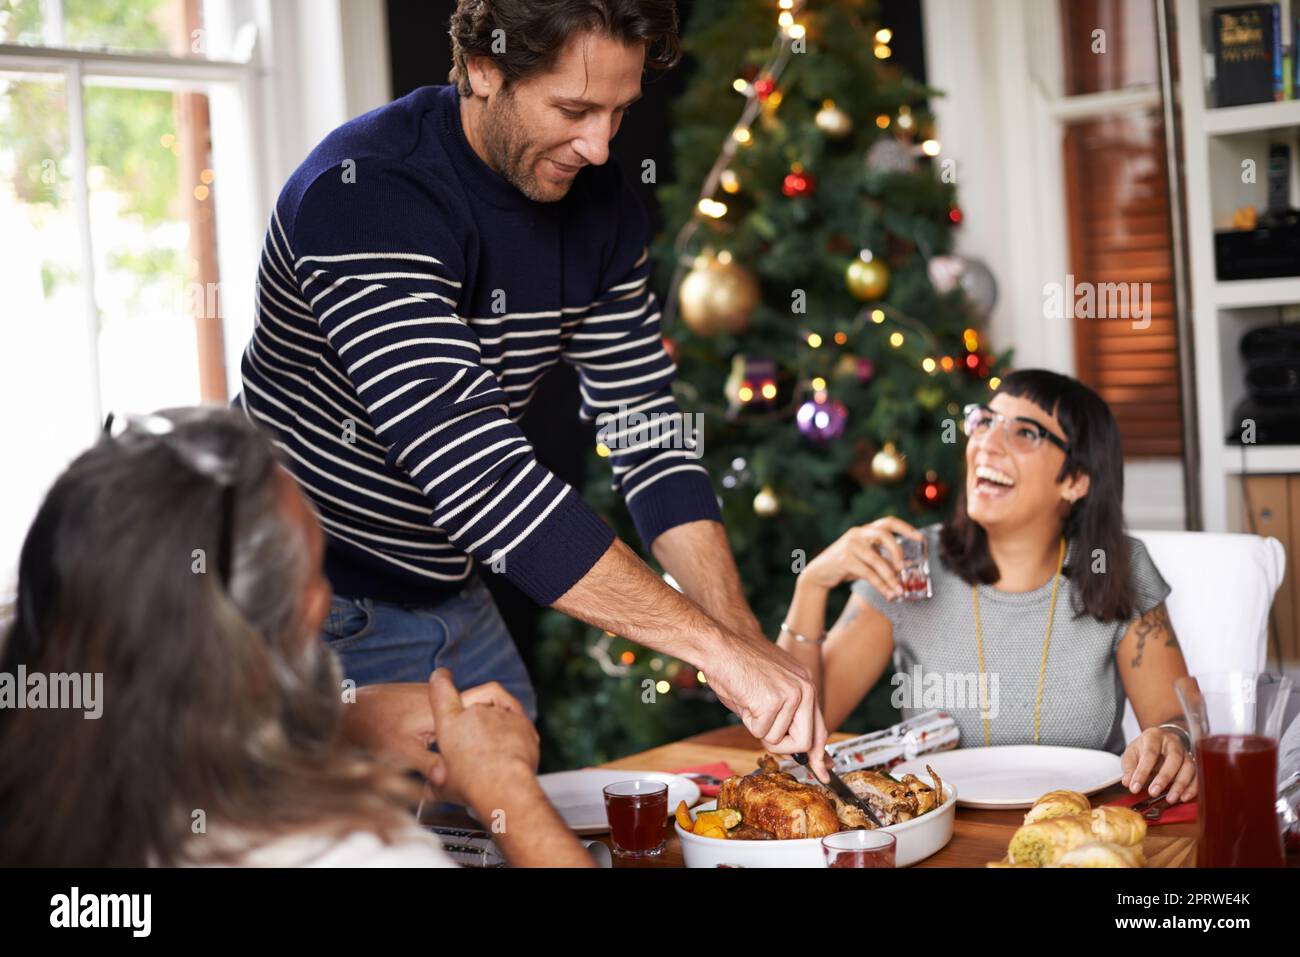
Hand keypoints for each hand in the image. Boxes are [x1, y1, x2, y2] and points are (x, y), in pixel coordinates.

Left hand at [339, 679, 525, 781]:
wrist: (349, 708)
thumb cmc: (373, 728)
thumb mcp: (401, 751)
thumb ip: (429, 765)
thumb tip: (449, 781)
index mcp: (440, 708)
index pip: (484, 699)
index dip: (504, 708)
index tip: (518, 721)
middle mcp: (440, 697)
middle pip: (480, 700)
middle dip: (494, 716)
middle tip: (510, 733)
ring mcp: (431, 695)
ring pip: (464, 703)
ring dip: (476, 717)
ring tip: (489, 739)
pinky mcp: (422, 698)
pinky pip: (450, 706)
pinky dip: (459, 718)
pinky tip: (458, 737)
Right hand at [426, 668, 539, 812]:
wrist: (504, 786)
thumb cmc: (471, 784)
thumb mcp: (441, 786)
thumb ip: (434, 780)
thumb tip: (432, 785)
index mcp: (450, 721)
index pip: (440, 689)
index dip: (440, 680)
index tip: (441, 676)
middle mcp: (474, 711)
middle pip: (473, 702)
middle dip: (473, 718)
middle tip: (473, 742)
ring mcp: (500, 714)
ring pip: (496, 708)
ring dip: (494, 722)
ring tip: (492, 744)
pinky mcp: (521, 721)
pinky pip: (516, 718)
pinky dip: (513, 728)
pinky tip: (510, 744)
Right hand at [703, 633, 829, 781]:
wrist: (720, 644)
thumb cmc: (738, 665)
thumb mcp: (772, 688)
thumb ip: (788, 714)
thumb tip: (797, 747)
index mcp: (806, 685)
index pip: (820, 729)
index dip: (819, 755)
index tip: (822, 772)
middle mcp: (805, 689)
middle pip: (805, 743)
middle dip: (782, 746)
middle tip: (762, 726)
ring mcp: (791, 695)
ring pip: (778, 741)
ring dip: (758, 728)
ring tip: (750, 700)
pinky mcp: (773, 702)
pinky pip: (761, 733)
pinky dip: (748, 722)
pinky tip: (744, 697)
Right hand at [800, 517, 922, 598]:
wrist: (819, 573)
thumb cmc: (846, 565)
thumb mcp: (864, 557)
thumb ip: (880, 557)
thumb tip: (902, 569)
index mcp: (865, 530)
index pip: (888, 522)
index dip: (906, 528)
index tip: (920, 538)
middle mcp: (858, 534)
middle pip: (883, 535)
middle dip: (897, 551)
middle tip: (904, 568)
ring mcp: (850, 545)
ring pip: (876, 560)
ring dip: (890, 577)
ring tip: (899, 590)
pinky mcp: (845, 559)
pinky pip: (868, 573)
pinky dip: (880, 585)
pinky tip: (887, 593)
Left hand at [1120, 727, 1198, 803]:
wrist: (1162, 740)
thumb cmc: (1145, 748)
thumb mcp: (1132, 753)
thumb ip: (1129, 767)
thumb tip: (1127, 782)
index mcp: (1154, 736)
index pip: (1149, 754)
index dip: (1142, 772)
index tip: (1135, 788)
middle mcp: (1173, 743)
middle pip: (1173, 759)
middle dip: (1164, 778)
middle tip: (1153, 793)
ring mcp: (1185, 752)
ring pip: (1188, 767)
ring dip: (1180, 785)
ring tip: (1170, 799)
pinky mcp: (1194, 763)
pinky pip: (1197, 776)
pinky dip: (1192, 788)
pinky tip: (1184, 798)